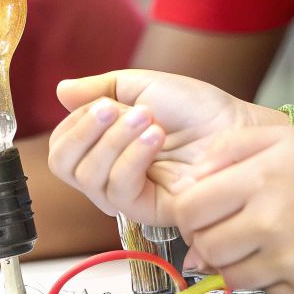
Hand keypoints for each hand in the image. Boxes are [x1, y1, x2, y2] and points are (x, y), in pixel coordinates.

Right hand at [48, 70, 287, 225]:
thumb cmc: (194, 107)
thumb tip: (61, 91)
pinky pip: (119, 190)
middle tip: (116, 109)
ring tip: (148, 119)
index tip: (104, 103)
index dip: (76, 124)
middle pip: (64, 166)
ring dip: (114, 141)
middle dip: (85, 131)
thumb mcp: (142, 85)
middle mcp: (109, 171)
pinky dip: (131, 159)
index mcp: (103, 144)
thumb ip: (100, 89)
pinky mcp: (147, 208)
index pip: (62, 145)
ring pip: (89, 177)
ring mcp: (127, 192)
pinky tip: (154, 138)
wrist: (232, 125)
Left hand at [172, 125, 293, 293]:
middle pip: (206, 248)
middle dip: (210, 240)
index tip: (201, 213)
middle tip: (233, 228)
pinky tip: (293, 255)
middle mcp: (270, 222)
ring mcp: (289, 260)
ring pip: (231, 278)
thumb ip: (229, 150)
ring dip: (239, 263)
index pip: (188, 209)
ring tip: (266, 240)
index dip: (189, 214)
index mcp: (260, 178)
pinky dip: (273, 280)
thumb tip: (191, 181)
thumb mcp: (284, 138)